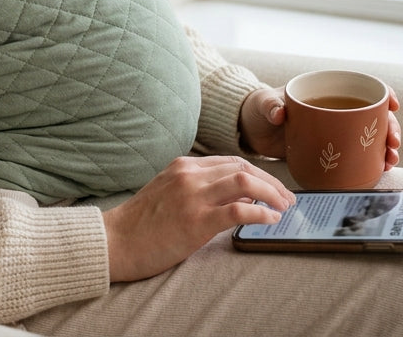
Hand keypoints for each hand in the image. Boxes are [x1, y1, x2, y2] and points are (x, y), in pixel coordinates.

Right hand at [102, 156, 293, 281]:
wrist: (115, 242)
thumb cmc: (141, 224)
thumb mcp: (168, 192)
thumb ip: (198, 187)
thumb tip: (236, 195)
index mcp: (184, 166)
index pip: (232, 161)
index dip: (259, 173)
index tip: (273, 188)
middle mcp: (191, 175)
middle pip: (244, 167)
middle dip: (272, 182)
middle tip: (287, 199)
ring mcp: (193, 196)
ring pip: (246, 181)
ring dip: (272, 194)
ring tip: (283, 208)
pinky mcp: (196, 220)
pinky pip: (239, 209)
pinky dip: (261, 212)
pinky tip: (270, 220)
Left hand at [239, 86, 402, 170]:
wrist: (249, 129)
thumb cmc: (258, 108)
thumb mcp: (263, 103)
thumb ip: (270, 105)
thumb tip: (280, 112)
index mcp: (326, 90)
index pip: (362, 87)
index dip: (382, 93)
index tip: (392, 104)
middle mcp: (336, 109)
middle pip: (372, 116)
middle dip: (389, 128)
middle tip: (393, 143)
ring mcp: (335, 131)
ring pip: (370, 137)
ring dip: (385, 148)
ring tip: (391, 160)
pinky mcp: (330, 151)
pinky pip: (356, 154)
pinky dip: (371, 161)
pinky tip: (381, 170)